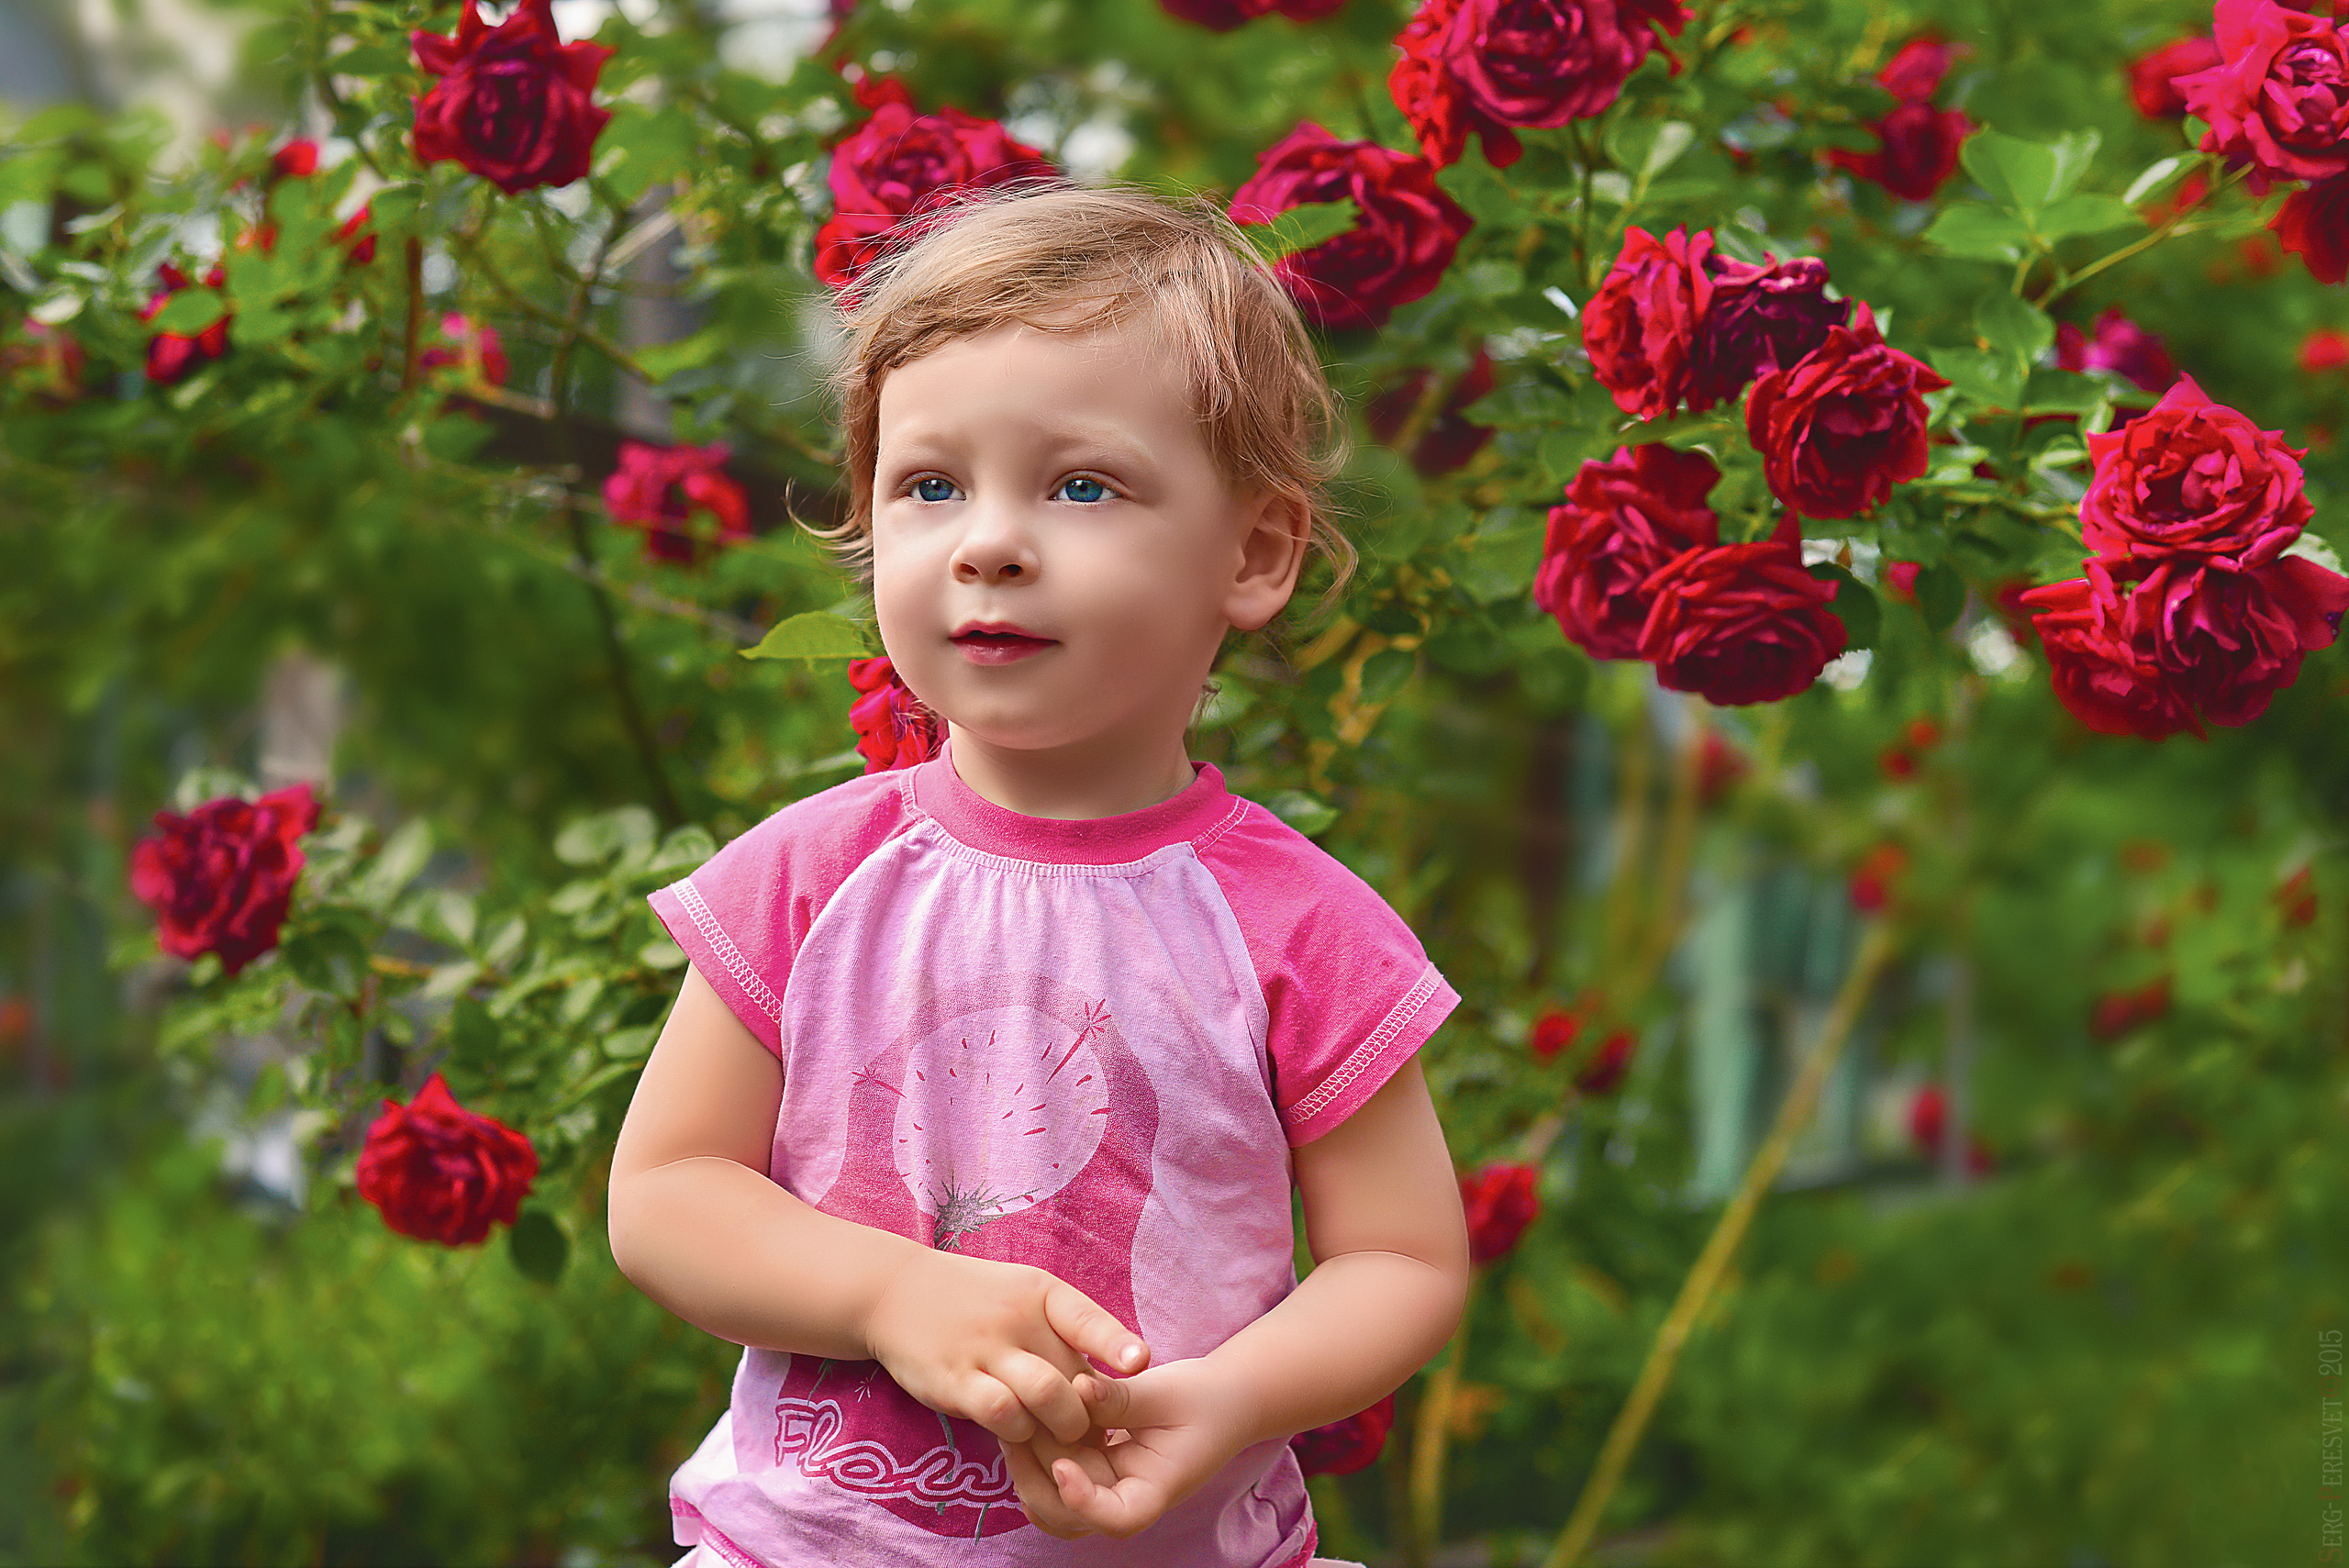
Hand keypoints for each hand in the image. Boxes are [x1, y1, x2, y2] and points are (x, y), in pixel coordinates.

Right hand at [864, 1248, 1149, 1447]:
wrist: (896, 1292)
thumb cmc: (975, 1301)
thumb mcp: (1024, 1294)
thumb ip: (1066, 1330)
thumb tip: (1115, 1375)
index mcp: (1041, 1294)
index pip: (1086, 1317)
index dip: (1115, 1342)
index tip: (1139, 1362)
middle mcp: (1016, 1318)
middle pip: (1073, 1376)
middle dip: (1090, 1415)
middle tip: (1091, 1436)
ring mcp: (984, 1349)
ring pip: (1045, 1397)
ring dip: (1060, 1429)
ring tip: (1058, 1440)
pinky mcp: (954, 1380)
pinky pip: (1000, 1413)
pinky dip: (1017, 1431)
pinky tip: (1014, 1433)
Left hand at [1000, 1358, 1250, 1539]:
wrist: (1221, 1399)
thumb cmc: (1203, 1398)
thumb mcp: (1167, 1392)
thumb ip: (1122, 1398)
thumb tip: (1078, 1388)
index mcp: (1154, 1491)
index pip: (1118, 1519)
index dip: (1084, 1501)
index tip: (1062, 1465)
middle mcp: (1125, 1500)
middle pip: (1071, 1516)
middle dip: (1037, 1476)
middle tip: (1017, 1429)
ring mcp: (1106, 1490)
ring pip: (1053, 1503)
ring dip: (1028, 1470)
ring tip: (1013, 1424)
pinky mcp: (1093, 1470)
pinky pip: (1054, 1479)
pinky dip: (1034, 1460)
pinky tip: (1023, 1426)